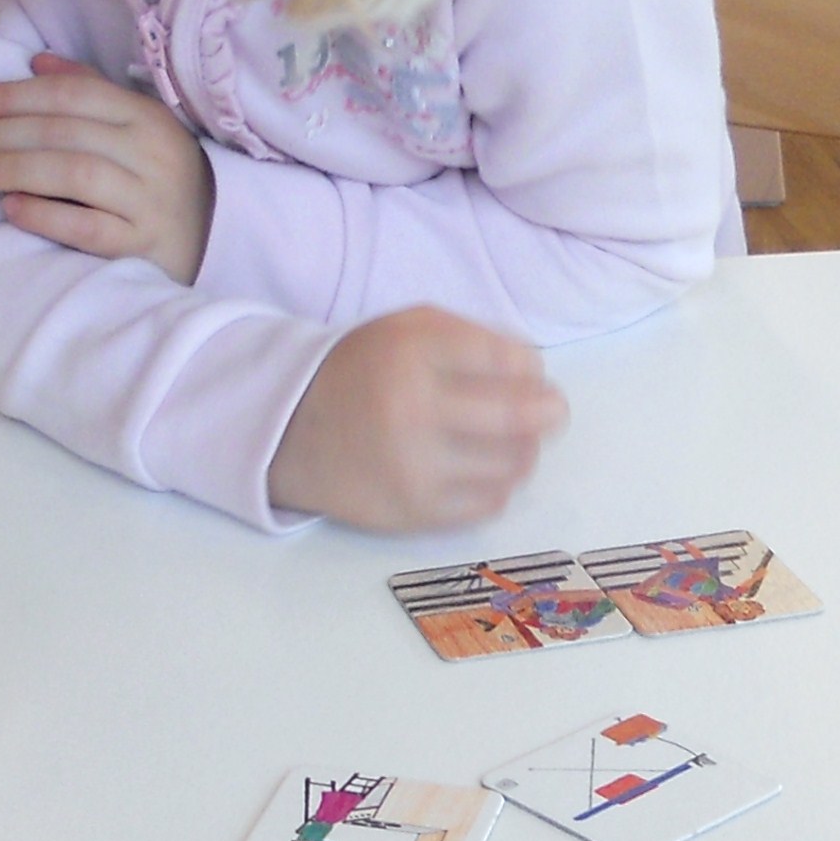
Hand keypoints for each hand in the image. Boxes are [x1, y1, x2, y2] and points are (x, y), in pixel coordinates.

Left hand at [0, 53, 215, 280]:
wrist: (214, 236)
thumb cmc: (160, 175)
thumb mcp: (137, 125)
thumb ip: (90, 91)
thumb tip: (36, 62)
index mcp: (146, 117)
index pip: (73, 95)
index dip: (17, 95)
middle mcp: (151, 154)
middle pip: (66, 132)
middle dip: (3, 132)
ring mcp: (149, 202)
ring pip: (76, 175)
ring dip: (18, 168)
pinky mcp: (143, 247)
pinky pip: (89, 229)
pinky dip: (47, 217)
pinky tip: (12, 209)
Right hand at [269, 309, 566, 530]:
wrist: (290, 430)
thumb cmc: (365, 372)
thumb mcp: (408, 329)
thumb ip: (474, 337)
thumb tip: (537, 372)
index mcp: (413, 352)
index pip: (511, 360)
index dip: (531, 369)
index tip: (528, 375)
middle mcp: (413, 409)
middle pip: (520, 415)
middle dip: (547, 412)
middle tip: (549, 412)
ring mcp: (414, 467)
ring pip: (512, 464)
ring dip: (523, 451)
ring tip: (508, 441)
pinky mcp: (414, 512)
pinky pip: (489, 504)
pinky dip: (497, 486)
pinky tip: (480, 471)